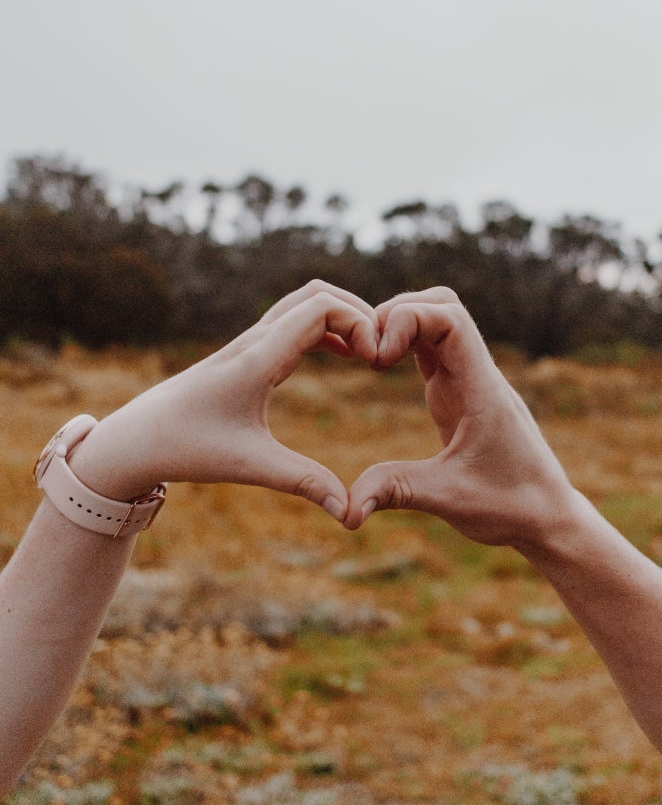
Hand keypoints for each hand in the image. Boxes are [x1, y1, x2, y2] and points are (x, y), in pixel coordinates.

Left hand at [69, 281, 378, 521]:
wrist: (136, 439)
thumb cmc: (186, 448)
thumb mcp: (248, 465)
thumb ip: (302, 482)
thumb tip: (348, 511)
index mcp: (258, 357)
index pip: (320, 306)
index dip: (359, 322)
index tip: (375, 361)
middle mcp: (254, 340)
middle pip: (317, 292)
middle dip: (359, 311)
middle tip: (381, 351)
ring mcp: (249, 343)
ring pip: (304, 302)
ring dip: (343, 316)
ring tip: (369, 352)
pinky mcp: (247, 353)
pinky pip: (294, 321)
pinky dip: (327, 326)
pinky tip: (344, 354)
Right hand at [345, 288, 576, 544]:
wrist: (547, 517)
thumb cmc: (510, 507)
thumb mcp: (450, 499)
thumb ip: (397, 491)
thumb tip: (346, 509)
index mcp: (481, 389)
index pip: (451, 319)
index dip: (408, 319)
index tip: (379, 358)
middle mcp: (478, 375)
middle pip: (442, 305)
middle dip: (398, 312)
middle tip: (367, 351)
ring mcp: (470, 381)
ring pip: (438, 321)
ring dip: (401, 324)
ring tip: (370, 357)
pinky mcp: (461, 393)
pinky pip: (433, 348)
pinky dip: (405, 343)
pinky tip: (381, 365)